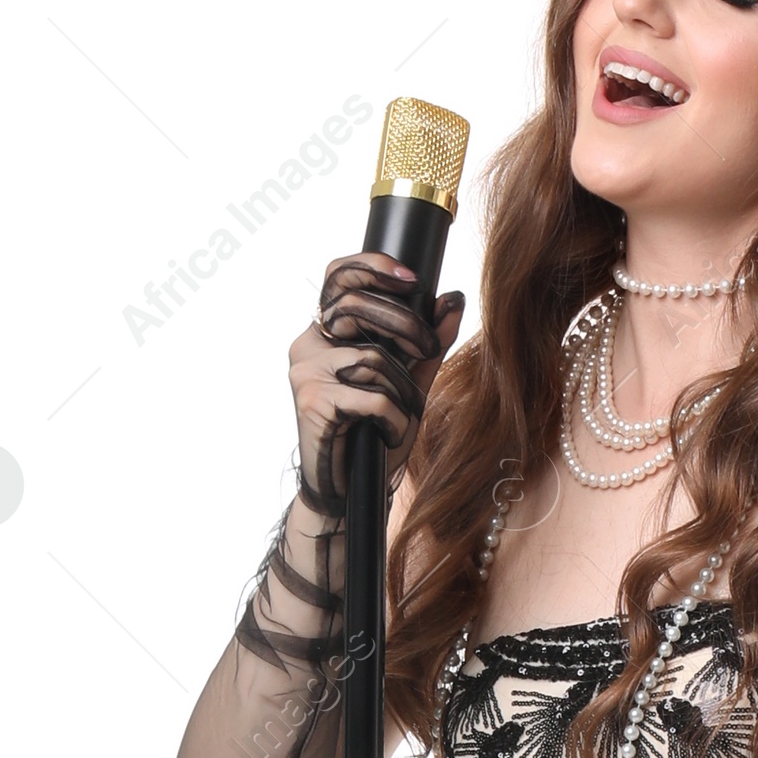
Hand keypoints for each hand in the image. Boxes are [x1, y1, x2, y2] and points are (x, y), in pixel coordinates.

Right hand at [288, 252, 466, 512]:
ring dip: (400, 390)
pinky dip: (392, 418)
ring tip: (398, 415)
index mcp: (325, 332)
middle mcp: (307, 345)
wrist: (350, 489)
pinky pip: (371, 396)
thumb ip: (428, 344)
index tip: (411, 277)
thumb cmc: (375, 434)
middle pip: (355, 307)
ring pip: (370, 357)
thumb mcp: (409, 384)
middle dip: (405, 326)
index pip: (336, 277)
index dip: (371, 267)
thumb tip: (452, 298)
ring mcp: (305, 373)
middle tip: (428, 349)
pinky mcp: (311, 402)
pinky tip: (386, 433)